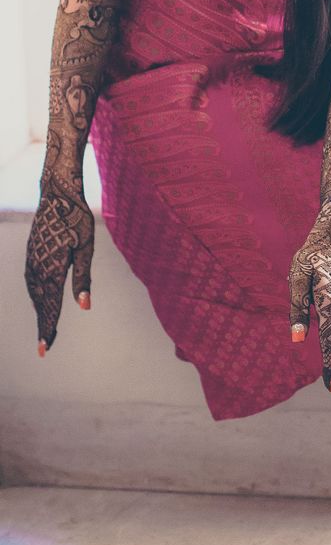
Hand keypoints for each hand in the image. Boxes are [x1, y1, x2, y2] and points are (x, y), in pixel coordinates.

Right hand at [25, 180, 94, 354]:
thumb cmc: (76, 219)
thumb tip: (85, 307)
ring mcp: (31, 262)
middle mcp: (37, 269)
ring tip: (45, 329)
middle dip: (43, 326)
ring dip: (40, 312)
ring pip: (34, 294)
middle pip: (40, 305)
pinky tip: (41, 301)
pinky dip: (36, 297)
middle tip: (44, 348)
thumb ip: (83, 279)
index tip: (44, 350)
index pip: (49, 308)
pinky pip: (32, 283)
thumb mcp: (85, 248)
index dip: (48, 330)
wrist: (57, 194)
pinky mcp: (31, 255)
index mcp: (50, 270)